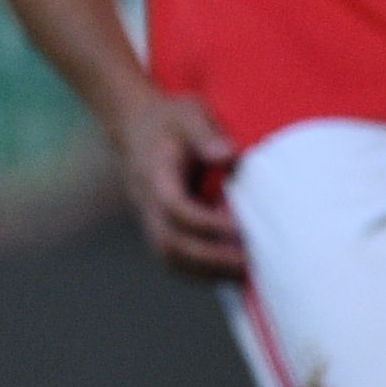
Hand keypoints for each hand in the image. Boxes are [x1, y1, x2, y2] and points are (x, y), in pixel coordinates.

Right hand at [114, 87, 249, 282]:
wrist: (137, 127)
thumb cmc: (171, 119)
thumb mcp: (189, 113)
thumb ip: (206, 133)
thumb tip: (229, 156)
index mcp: (155, 175)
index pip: (175, 207)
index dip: (205, 222)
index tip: (239, 226)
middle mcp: (148, 203)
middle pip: (169, 243)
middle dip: (209, 257)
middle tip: (248, 262)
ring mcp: (151, 218)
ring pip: (170, 257)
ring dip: (206, 270)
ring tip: (244, 272)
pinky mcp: (161, 227)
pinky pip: (175, 259)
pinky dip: (201, 271)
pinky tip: (231, 271)